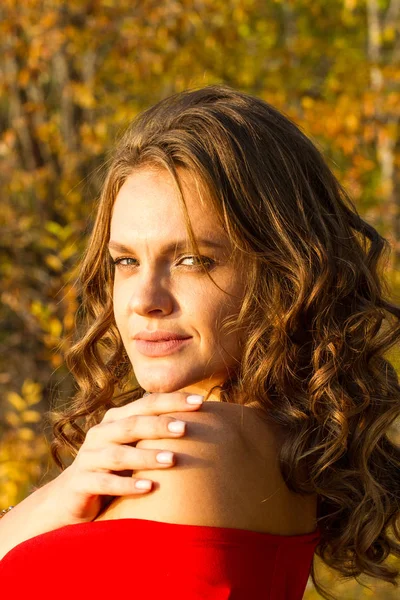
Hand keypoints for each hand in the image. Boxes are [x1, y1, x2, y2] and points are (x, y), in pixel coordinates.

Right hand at [41, 392, 203, 525]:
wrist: (70, 498)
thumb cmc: (115, 469)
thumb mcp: (134, 447)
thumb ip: (157, 434)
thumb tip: (204, 423)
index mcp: (117, 420)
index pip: (147, 404)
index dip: (173, 401)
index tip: (201, 402)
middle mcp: (102, 434)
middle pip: (133, 424)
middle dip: (160, 425)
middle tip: (186, 427)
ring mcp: (89, 457)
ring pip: (120, 454)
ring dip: (146, 456)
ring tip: (172, 460)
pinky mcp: (80, 483)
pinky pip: (104, 483)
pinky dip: (126, 485)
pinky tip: (148, 489)